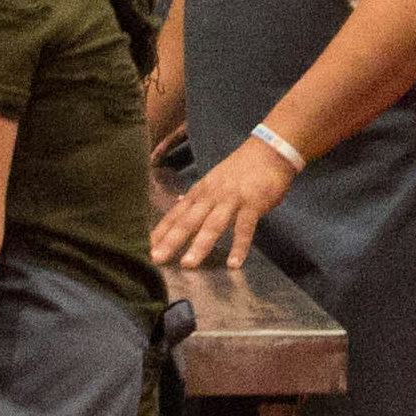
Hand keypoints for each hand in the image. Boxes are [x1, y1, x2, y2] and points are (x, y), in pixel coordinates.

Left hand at [150, 135, 296, 270]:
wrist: (269, 151)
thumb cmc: (242, 169)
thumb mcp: (214, 180)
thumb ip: (199, 196)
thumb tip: (179, 204)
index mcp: (200, 192)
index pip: (176, 214)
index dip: (160, 232)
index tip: (145, 248)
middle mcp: (211, 196)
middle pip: (188, 221)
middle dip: (171, 240)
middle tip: (156, 259)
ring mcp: (232, 199)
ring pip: (213, 225)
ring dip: (200, 245)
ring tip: (188, 265)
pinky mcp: (253, 204)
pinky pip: (245, 228)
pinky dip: (239, 246)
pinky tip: (234, 264)